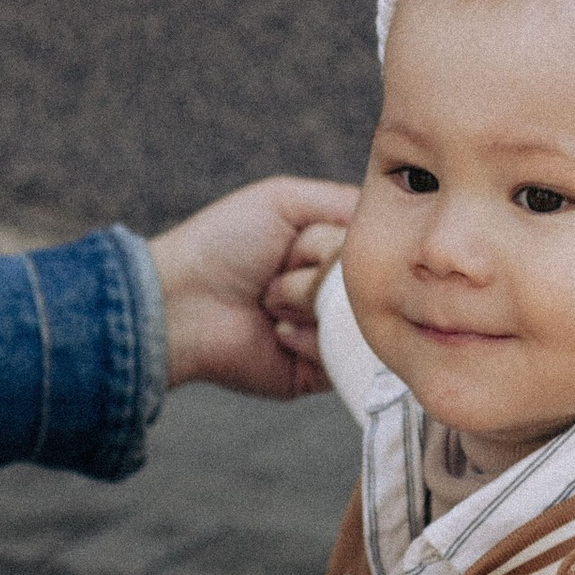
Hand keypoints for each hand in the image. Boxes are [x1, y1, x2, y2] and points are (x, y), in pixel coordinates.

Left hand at [149, 179, 359, 399]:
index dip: (347, 240)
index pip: (376, 246)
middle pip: (371, 281)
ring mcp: (329, 333)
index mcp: (329, 252)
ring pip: (360, 318)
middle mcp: (334, 292)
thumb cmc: (223, 243)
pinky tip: (276, 332)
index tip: (310, 237)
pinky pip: (346, 357)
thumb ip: (345, 201)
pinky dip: (310, 339)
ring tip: (267, 300)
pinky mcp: (318, 373)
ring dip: (307, 301)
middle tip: (277, 267)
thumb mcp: (284, 200)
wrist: (179, 304)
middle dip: (321, 268)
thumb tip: (395, 220)